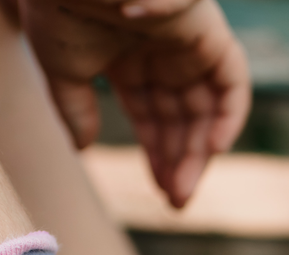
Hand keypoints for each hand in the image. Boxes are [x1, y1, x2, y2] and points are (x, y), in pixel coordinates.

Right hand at [17, 0, 250, 206]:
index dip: (159, 154)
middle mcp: (163, 52)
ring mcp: (187, 41)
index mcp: (131, 59)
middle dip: (181, 160)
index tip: (162, 193)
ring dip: (201, 149)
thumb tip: (83, 149)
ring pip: (207, 106)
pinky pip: (233, 77)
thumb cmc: (55, 8)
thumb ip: (76, 109)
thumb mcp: (65, 70)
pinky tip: (214, 148)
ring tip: (183, 188)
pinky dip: (230, 112)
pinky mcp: (207, 28)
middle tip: (176, 202)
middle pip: (184, 117)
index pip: (155, 116)